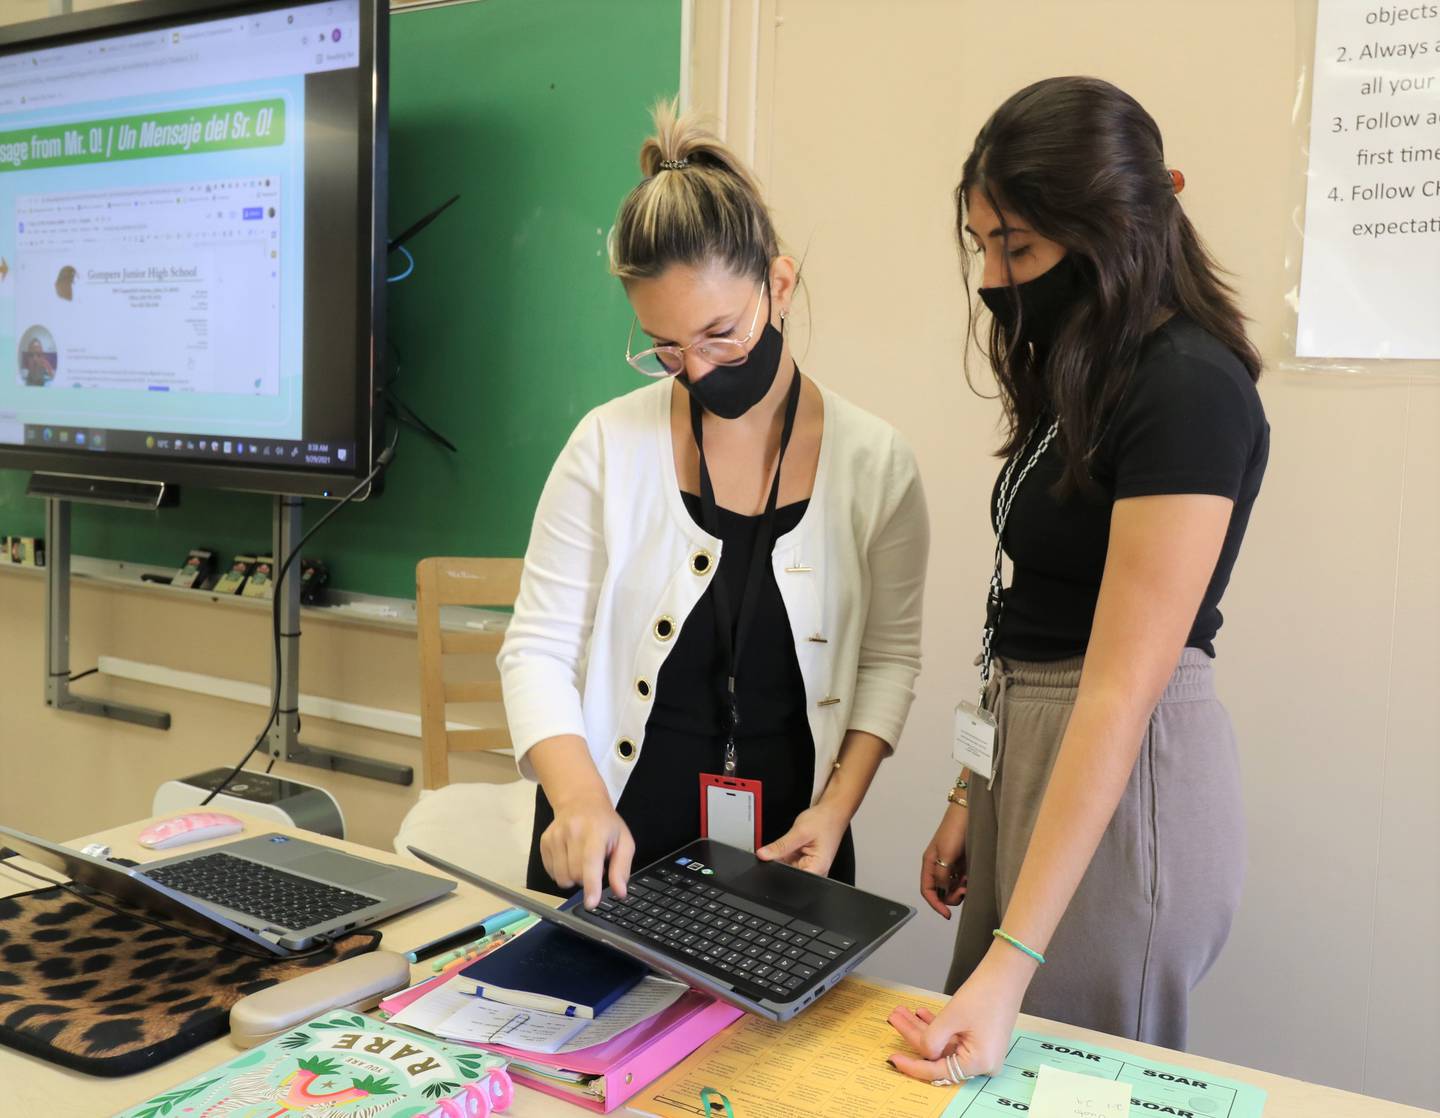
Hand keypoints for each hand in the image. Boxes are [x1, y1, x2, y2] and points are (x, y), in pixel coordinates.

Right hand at [540, 793, 634, 908]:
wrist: (580, 801)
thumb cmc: (605, 824)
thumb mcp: (624, 841)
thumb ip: (622, 868)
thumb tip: (620, 892)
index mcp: (595, 831)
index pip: (590, 862)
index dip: (591, 885)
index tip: (591, 903)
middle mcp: (572, 832)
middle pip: (576, 875)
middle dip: (587, 880)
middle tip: (595, 866)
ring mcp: (555, 836)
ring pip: (562, 878)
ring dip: (573, 878)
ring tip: (582, 861)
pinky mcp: (544, 842)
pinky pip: (552, 873)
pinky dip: (562, 872)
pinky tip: (570, 858)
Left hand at [756, 801, 847, 875]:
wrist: (832, 813)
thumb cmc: (825, 821)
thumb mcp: (800, 831)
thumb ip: (780, 845)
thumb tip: (763, 855)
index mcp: (817, 868)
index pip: (791, 878)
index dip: (776, 870)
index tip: (769, 859)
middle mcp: (815, 871)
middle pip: (787, 873)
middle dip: (779, 861)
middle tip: (787, 845)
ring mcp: (810, 868)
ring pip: (786, 867)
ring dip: (783, 856)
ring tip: (795, 843)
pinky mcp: (805, 862)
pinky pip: (789, 861)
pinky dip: (787, 853)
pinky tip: (794, 844)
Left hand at [887, 952, 1028, 1083]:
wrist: (1006, 973)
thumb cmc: (985, 994)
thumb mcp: (951, 1018)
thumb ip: (931, 1040)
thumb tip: (923, 1052)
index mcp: (978, 1063)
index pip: (938, 1070)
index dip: (912, 1064)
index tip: (893, 1058)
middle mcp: (982, 1062)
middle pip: (939, 1054)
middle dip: (914, 1035)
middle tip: (895, 1020)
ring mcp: (982, 1050)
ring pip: (943, 1044)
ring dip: (923, 1028)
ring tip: (902, 1013)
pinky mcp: (980, 1038)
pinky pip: (953, 1037)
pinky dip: (937, 1026)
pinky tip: (920, 1014)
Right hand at [921, 806, 967, 918]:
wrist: (969, 814)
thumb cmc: (954, 831)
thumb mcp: (946, 854)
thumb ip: (942, 875)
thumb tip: (943, 893)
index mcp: (929, 864)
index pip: (927, 890)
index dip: (935, 904)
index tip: (947, 914)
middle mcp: (938, 866)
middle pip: (941, 892)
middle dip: (952, 896)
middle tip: (965, 889)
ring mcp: (951, 865)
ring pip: (952, 887)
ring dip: (960, 890)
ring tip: (969, 882)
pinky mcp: (962, 863)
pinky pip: (962, 880)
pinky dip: (966, 883)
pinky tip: (972, 877)